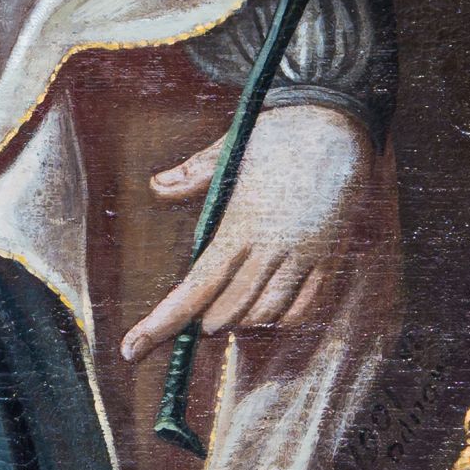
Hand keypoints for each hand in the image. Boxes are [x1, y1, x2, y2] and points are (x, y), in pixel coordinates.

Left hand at [118, 106, 393, 357]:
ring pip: (265, 314)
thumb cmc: (279, 130)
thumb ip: (194, 174)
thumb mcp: (230, 147)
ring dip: (240, 320)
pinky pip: (303, 308)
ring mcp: (304, 255)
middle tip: (184, 317)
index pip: (196, 287)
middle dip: (202, 321)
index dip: (163, 323)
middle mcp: (272, 246)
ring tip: (221, 312)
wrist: (338, 120)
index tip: (132, 350)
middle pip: (228, 310)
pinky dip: (278, 318)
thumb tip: (155, 188)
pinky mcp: (329, 257)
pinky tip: (264, 311)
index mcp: (240, 222)